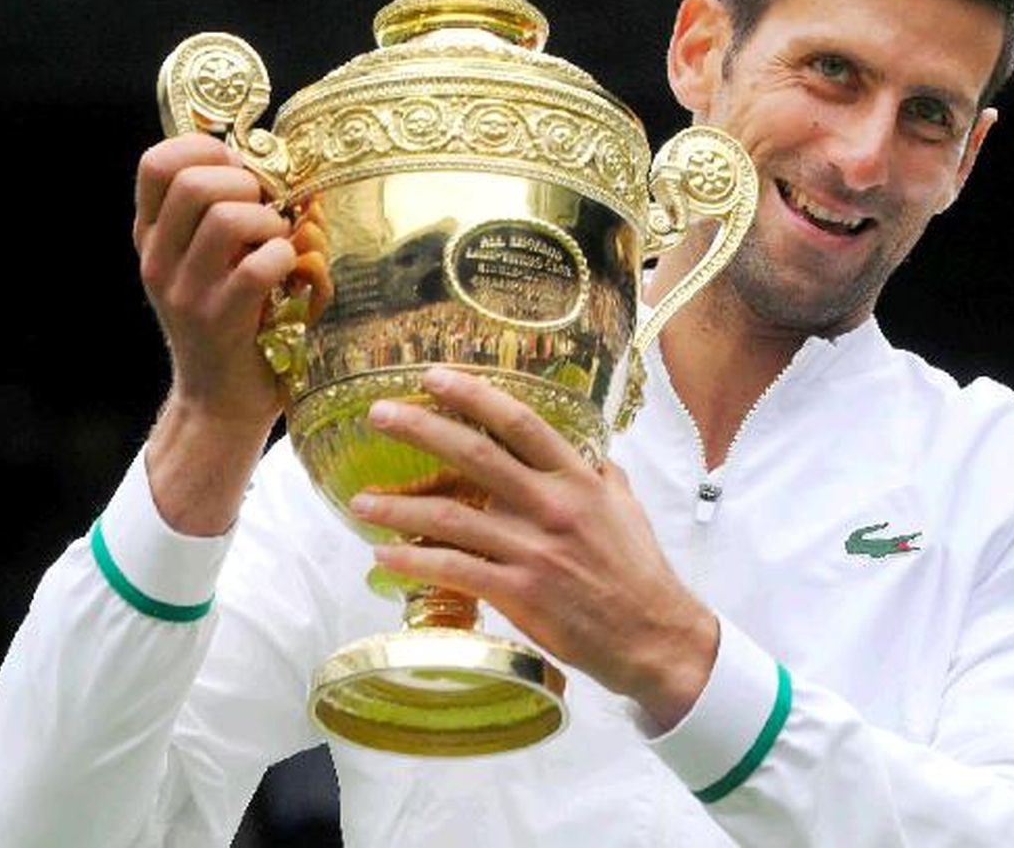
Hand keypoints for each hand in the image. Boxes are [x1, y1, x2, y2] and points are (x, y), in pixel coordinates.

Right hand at [133, 134, 295, 532]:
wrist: (219, 400)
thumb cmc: (229, 319)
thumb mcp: (207, 261)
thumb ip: (218, 213)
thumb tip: (262, 162)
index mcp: (151, 236)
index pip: (155, 163)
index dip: (205, 150)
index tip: (239, 171)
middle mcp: (158, 259)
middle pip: (192, 183)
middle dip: (244, 184)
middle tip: (265, 210)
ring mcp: (185, 292)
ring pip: (224, 219)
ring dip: (267, 222)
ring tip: (277, 243)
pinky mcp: (220, 322)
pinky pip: (256, 267)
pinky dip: (284, 259)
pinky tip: (288, 273)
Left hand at [351, 367, 718, 729]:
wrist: (652, 636)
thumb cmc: (638, 571)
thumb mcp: (626, 507)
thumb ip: (598, 475)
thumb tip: (583, 452)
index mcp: (577, 479)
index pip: (520, 422)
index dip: (474, 395)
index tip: (435, 377)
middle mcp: (550, 506)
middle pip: (475, 455)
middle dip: (421, 429)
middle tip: (378, 414)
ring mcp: (532, 550)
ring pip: (451, 518)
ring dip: (398, 508)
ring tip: (360, 502)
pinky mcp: (518, 592)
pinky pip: (454, 570)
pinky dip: (414, 561)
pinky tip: (385, 556)